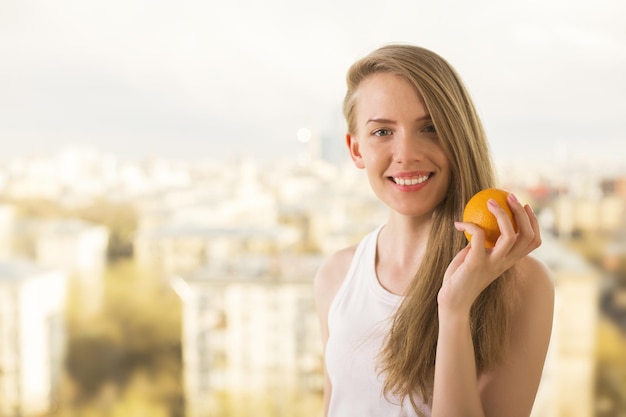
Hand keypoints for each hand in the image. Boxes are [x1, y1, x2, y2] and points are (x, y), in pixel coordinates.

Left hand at [437, 193, 541, 314]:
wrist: (452, 302)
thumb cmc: (461, 278)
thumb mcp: (475, 257)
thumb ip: (481, 244)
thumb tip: (479, 222)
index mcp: (508, 261)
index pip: (533, 241)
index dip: (534, 222)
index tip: (525, 205)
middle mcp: (505, 262)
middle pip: (528, 235)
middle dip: (522, 212)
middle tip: (509, 196)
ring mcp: (492, 263)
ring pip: (510, 235)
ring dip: (502, 214)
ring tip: (490, 201)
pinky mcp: (476, 263)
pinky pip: (478, 236)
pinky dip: (470, 225)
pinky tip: (459, 224)